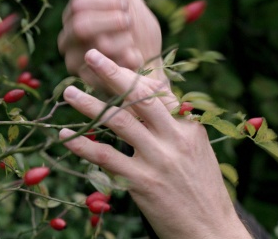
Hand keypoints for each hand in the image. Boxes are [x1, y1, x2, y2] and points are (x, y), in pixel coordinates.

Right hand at [58, 0, 167, 92]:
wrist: (151, 62)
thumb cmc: (138, 29)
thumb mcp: (129, 1)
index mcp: (73, 17)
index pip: (78, 6)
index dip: (104, 3)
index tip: (124, 6)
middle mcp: (67, 40)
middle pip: (81, 27)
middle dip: (112, 22)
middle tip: (128, 22)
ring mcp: (75, 63)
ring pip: (98, 48)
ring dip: (123, 41)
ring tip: (132, 43)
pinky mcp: (89, 82)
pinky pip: (107, 70)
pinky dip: (127, 61)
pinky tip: (135, 57)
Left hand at [59, 49, 251, 238]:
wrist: (211, 229)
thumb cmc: (202, 187)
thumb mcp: (196, 148)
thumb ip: (174, 122)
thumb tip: (154, 95)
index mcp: (189, 126)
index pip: (159, 91)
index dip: (133, 74)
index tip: (111, 62)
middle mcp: (174, 139)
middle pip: (139, 98)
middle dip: (112, 74)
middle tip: (90, 56)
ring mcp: (158, 160)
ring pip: (119, 122)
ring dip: (90, 105)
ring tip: (69, 92)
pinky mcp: (142, 183)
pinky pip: (106, 157)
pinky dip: (83, 144)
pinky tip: (66, 135)